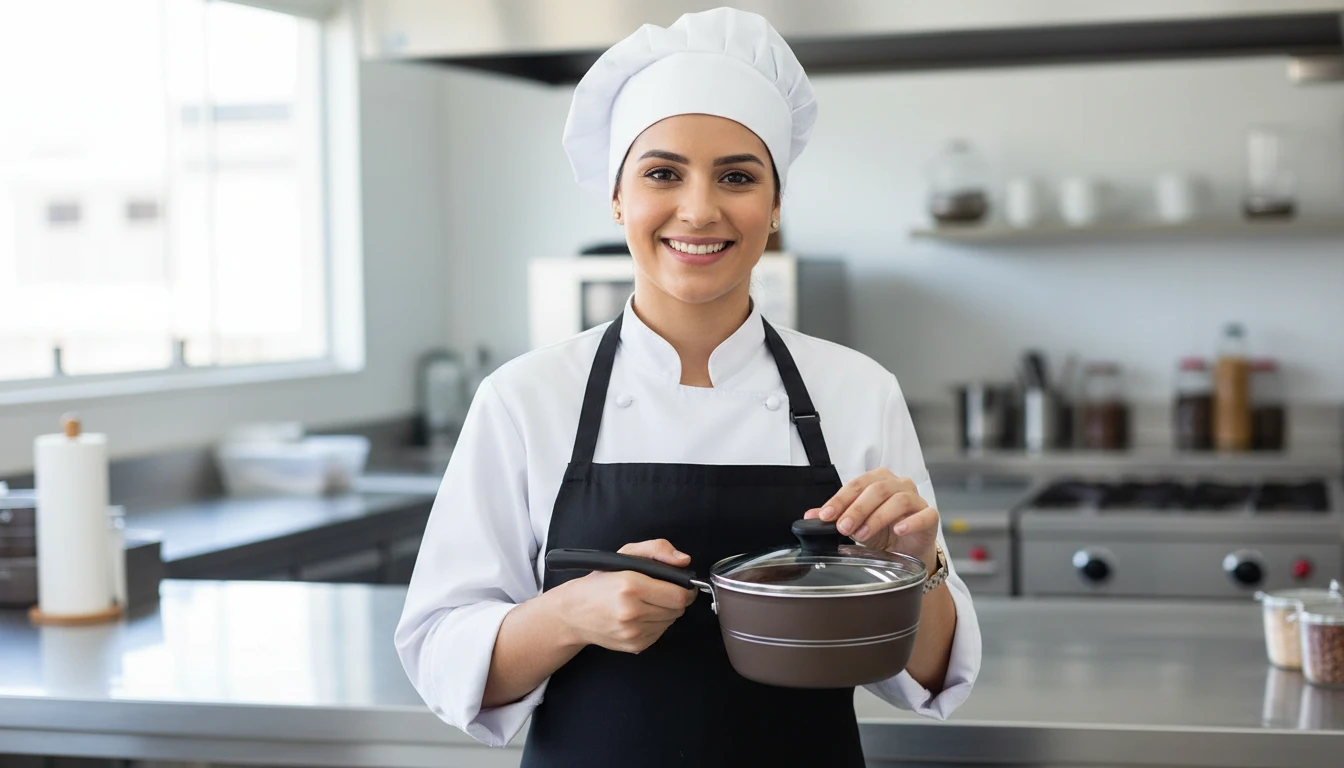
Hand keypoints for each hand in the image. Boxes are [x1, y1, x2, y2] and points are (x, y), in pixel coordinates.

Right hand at [552, 539, 696, 653]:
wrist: (573, 613)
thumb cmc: (600, 582)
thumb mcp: (625, 555)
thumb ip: (657, 549)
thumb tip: (684, 561)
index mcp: (630, 586)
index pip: (678, 595)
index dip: (685, 589)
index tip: (682, 584)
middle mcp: (632, 612)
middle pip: (678, 610)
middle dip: (675, 599)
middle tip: (660, 591)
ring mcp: (633, 632)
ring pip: (671, 621)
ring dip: (665, 611)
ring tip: (646, 602)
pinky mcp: (635, 646)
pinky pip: (661, 633)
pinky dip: (656, 623)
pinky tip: (640, 615)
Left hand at [804, 469, 939, 570]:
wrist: (906, 549)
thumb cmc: (882, 531)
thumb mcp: (855, 524)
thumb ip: (834, 517)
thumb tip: (809, 516)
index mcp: (878, 480)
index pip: (856, 484)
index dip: (840, 499)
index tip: (827, 516)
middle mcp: (898, 485)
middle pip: (877, 490)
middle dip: (856, 509)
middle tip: (843, 527)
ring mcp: (916, 499)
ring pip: (898, 500)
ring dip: (877, 518)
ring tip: (862, 535)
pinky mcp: (930, 516)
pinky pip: (924, 515)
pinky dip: (911, 522)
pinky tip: (898, 529)